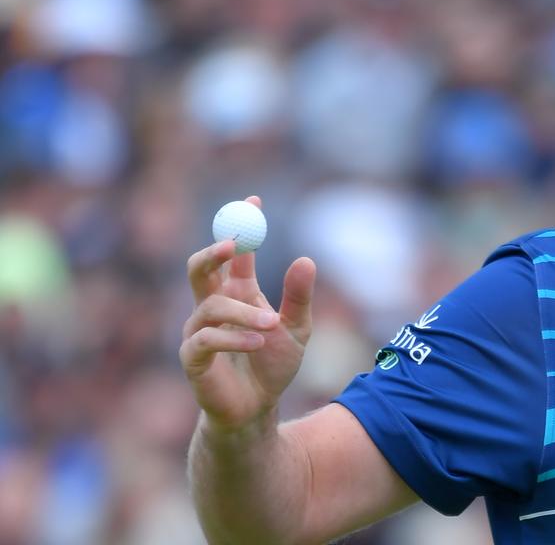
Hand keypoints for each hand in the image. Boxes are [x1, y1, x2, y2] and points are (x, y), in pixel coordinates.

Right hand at [180, 196, 315, 432]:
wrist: (258, 408)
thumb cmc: (274, 365)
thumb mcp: (298, 328)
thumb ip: (299, 296)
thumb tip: (306, 258)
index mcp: (237, 293)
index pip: (234, 252)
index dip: (240, 225)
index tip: (253, 201)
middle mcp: (212, 306)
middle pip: (199, 267)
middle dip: (212, 251)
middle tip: (233, 244)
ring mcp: (198, 330)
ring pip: (210, 306)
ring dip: (243, 313)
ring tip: (272, 326)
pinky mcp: (192, 358)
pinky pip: (204, 339)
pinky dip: (233, 338)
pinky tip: (258, 343)